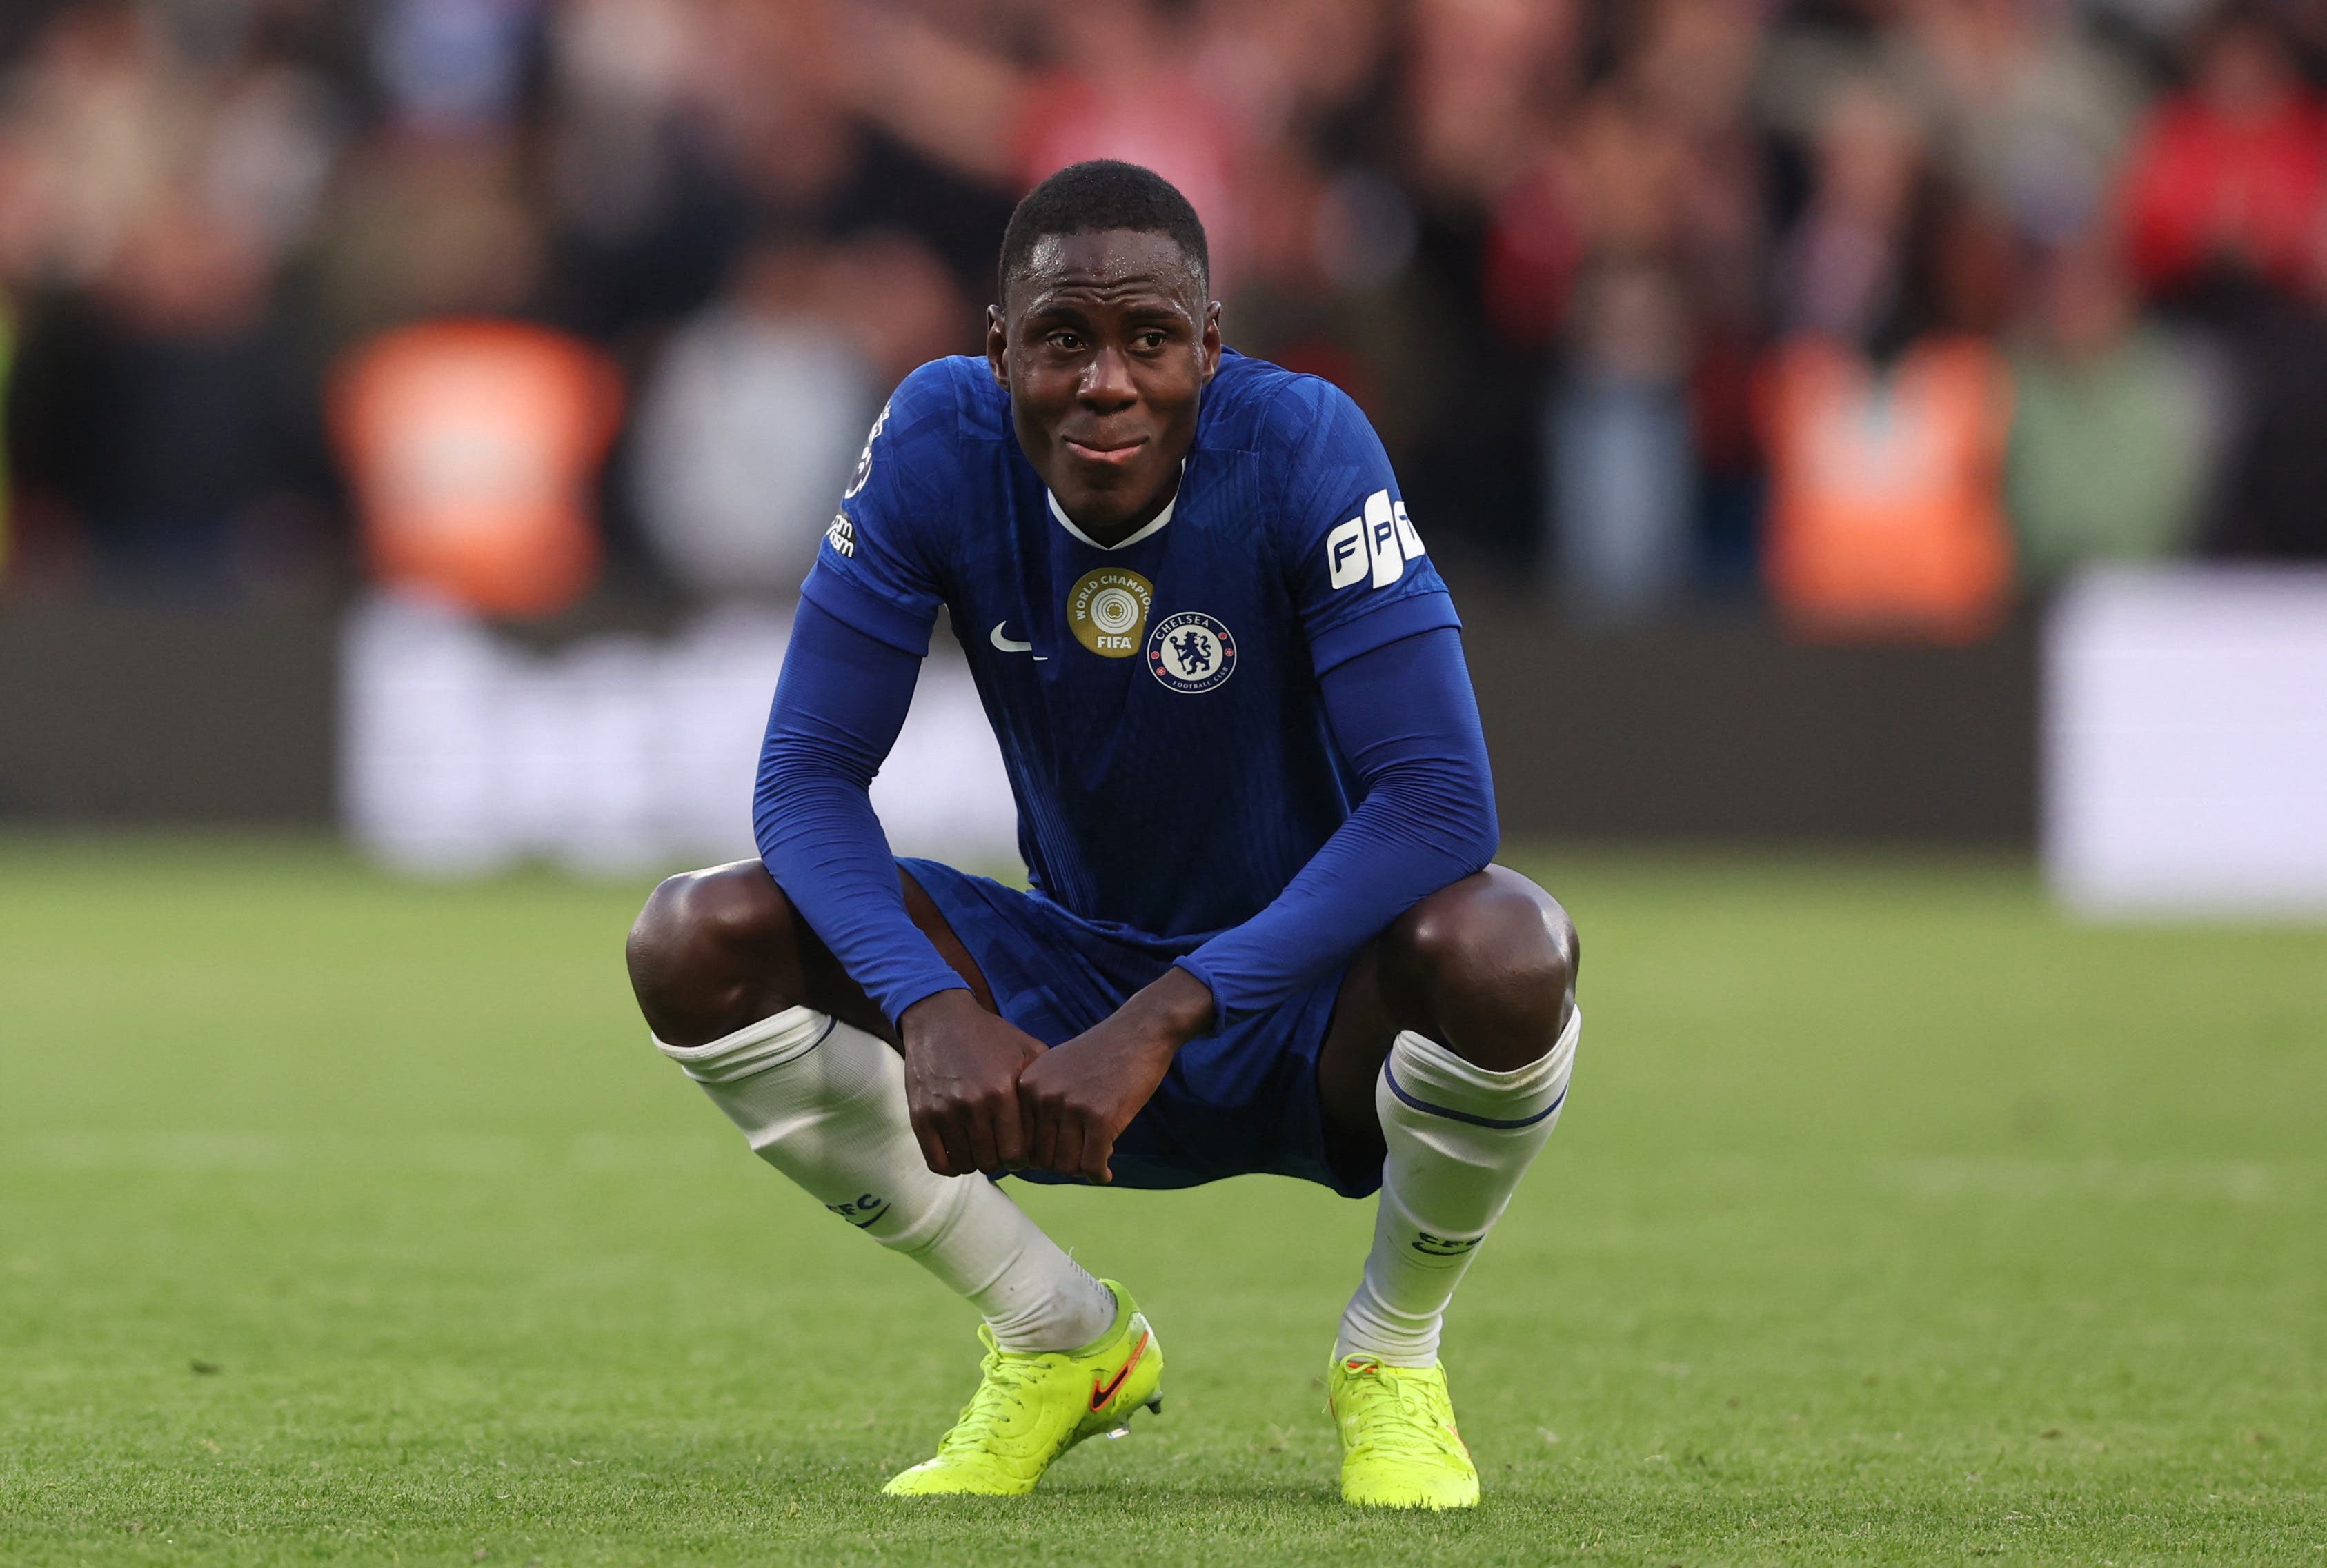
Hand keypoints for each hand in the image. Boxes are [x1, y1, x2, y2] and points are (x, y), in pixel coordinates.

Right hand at [899, 989, 1047, 1176]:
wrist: (939, 1018)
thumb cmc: (989, 1035)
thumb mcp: (1027, 1049)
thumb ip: (1046, 1082)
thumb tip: (1066, 1117)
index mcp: (1002, 1092)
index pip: (1017, 1153)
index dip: (1020, 1158)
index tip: (1018, 1151)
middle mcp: (973, 1105)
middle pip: (991, 1162)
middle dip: (998, 1160)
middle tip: (998, 1148)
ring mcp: (943, 1112)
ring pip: (965, 1163)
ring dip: (975, 1161)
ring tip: (980, 1147)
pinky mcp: (920, 1116)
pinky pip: (937, 1162)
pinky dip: (950, 1165)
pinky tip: (958, 1152)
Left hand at [1017, 967, 1214, 1182]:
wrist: (1141, 1030)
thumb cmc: (1102, 1052)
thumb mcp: (1057, 1070)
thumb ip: (1040, 1103)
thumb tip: (1031, 1157)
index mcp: (1027, 1085)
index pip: (1021, 1142)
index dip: (1042, 1156)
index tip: (1062, 1153)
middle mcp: (1042, 1096)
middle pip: (1042, 1159)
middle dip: (1063, 1164)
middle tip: (1082, 1159)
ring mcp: (1070, 1106)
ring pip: (1066, 1166)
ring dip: (1081, 1169)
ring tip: (1096, 1160)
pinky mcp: (1099, 1117)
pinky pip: (1091, 1165)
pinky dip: (1099, 1174)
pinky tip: (1106, 1171)